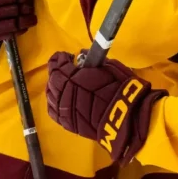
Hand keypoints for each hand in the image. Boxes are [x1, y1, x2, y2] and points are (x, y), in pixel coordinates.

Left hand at [46, 51, 163, 163]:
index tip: (64, 55)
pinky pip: (53, 111)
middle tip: (64, 68)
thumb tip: (82, 55)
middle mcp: (64, 93)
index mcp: (73, 77)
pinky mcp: (67, 123)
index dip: (59, 58)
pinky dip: (54, 103)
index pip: (58, 65)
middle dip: (56, 72)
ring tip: (62, 83)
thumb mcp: (109, 66)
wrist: (126, 117)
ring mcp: (64, 110)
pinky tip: (59, 99)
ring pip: (51, 96)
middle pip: (52, 80)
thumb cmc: (121, 89)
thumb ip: (92, 60)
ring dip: (54, 86)